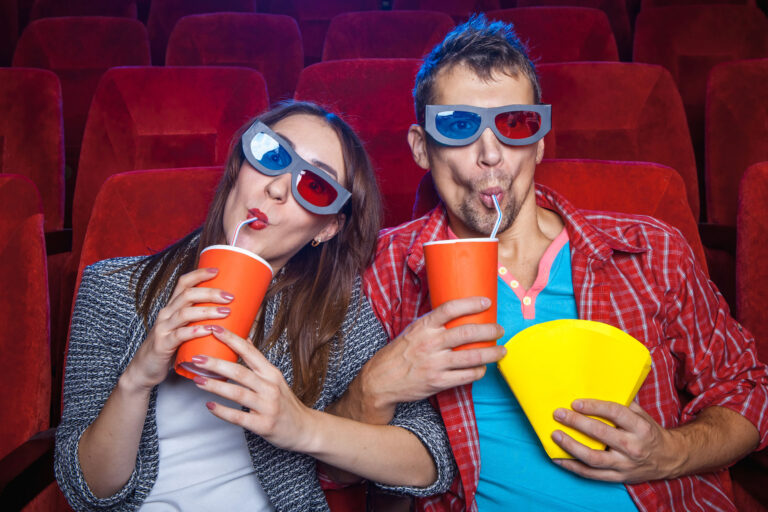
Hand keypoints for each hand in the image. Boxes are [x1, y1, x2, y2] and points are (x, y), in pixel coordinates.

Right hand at [121, 267, 233, 391]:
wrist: (145, 369)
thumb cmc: (170, 348)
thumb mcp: (185, 330)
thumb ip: (202, 322)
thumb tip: (236, 319)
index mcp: (172, 307)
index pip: (184, 283)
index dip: (199, 274)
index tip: (218, 270)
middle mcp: (166, 314)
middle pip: (187, 295)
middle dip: (210, 292)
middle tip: (230, 296)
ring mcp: (163, 328)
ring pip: (185, 313)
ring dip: (208, 310)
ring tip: (226, 312)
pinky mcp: (163, 344)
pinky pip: (180, 335)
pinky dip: (195, 331)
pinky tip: (209, 330)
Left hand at [190, 326, 315, 451]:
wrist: (304, 429)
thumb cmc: (286, 403)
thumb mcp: (275, 378)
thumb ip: (258, 361)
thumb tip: (245, 339)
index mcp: (271, 373)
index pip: (250, 352)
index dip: (231, 340)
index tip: (214, 329)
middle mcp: (270, 387)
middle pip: (240, 372)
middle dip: (216, 364)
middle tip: (197, 358)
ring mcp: (267, 406)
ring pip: (237, 393)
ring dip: (215, 386)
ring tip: (198, 380)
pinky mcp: (263, 425)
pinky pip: (239, 417)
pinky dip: (222, 411)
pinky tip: (209, 406)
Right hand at [359, 296, 504, 418]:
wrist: (381, 380)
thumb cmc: (399, 354)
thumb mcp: (412, 332)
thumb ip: (432, 325)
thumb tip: (458, 315)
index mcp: (423, 327)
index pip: (450, 309)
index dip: (471, 303)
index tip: (486, 302)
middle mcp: (430, 343)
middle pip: (467, 333)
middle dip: (489, 330)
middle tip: (499, 329)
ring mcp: (434, 364)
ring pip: (472, 356)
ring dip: (491, 353)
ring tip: (501, 350)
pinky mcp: (437, 382)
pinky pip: (466, 376)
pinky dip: (479, 371)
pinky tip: (482, 368)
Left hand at [550, 399, 682, 482]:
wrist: (668, 459)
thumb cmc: (648, 432)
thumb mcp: (641, 414)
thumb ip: (622, 402)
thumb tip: (596, 386)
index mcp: (640, 427)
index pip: (615, 413)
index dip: (594, 407)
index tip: (575, 403)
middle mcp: (633, 447)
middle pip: (600, 434)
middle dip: (577, 422)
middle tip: (559, 414)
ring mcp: (625, 464)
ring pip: (593, 458)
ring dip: (571, 446)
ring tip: (555, 434)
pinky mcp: (618, 477)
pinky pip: (591, 474)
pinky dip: (572, 466)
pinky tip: (558, 458)